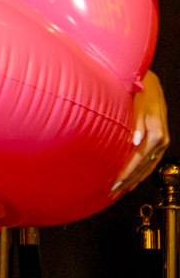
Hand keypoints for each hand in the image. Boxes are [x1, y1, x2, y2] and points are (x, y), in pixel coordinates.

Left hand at [117, 70, 168, 191]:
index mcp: (155, 133)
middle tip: (114, 191)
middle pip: (144, 166)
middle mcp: (161, 140)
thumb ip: (137, 125)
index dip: (127, 173)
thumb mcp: (136, 107)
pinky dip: (144, 171)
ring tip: (123, 189)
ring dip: (137, 178)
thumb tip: (136, 141)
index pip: (138, 160)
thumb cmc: (139, 94)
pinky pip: (152, 161)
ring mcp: (163, 141)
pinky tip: (135, 179)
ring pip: (150, 166)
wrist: (150, 85)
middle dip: (129, 180)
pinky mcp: (161, 141)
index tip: (115, 183)